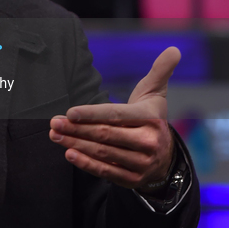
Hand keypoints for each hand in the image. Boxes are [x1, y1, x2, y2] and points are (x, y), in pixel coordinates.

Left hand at [48, 46, 179, 190]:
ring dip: (76, 144)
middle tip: (54, 123)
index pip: (116, 115)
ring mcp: (142, 163)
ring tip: (56, 135)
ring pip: (103, 153)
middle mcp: (148, 142)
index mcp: (150, 118)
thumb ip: (160, 70)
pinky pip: (107, 172)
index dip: (91, 114)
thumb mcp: (156, 93)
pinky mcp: (133, 179)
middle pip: (105, 135)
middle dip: (76, 129)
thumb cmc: (152, 117)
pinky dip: (87, 164)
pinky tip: (69, 154)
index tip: (70, 112)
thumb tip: (174, 48)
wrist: (166, 157)